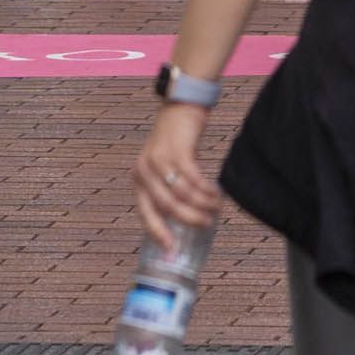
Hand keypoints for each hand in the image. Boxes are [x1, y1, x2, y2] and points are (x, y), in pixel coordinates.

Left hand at [133, 102, 223, 243]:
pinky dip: (206, 189)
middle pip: (167, 207)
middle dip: (189, 219)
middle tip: (206, 224)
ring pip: (182, 194)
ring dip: (202, 204)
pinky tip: (215, 193)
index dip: (159, 232)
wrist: (181, 105)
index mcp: (138, 178)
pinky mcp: (177, 150)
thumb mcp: (164, 164)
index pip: (146, 213)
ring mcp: (159, 160)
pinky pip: (193, 179)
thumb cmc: (176, 139)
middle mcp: (144, 171)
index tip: (172, 250)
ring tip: (215, 208)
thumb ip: (167, 186)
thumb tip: (184, 216)